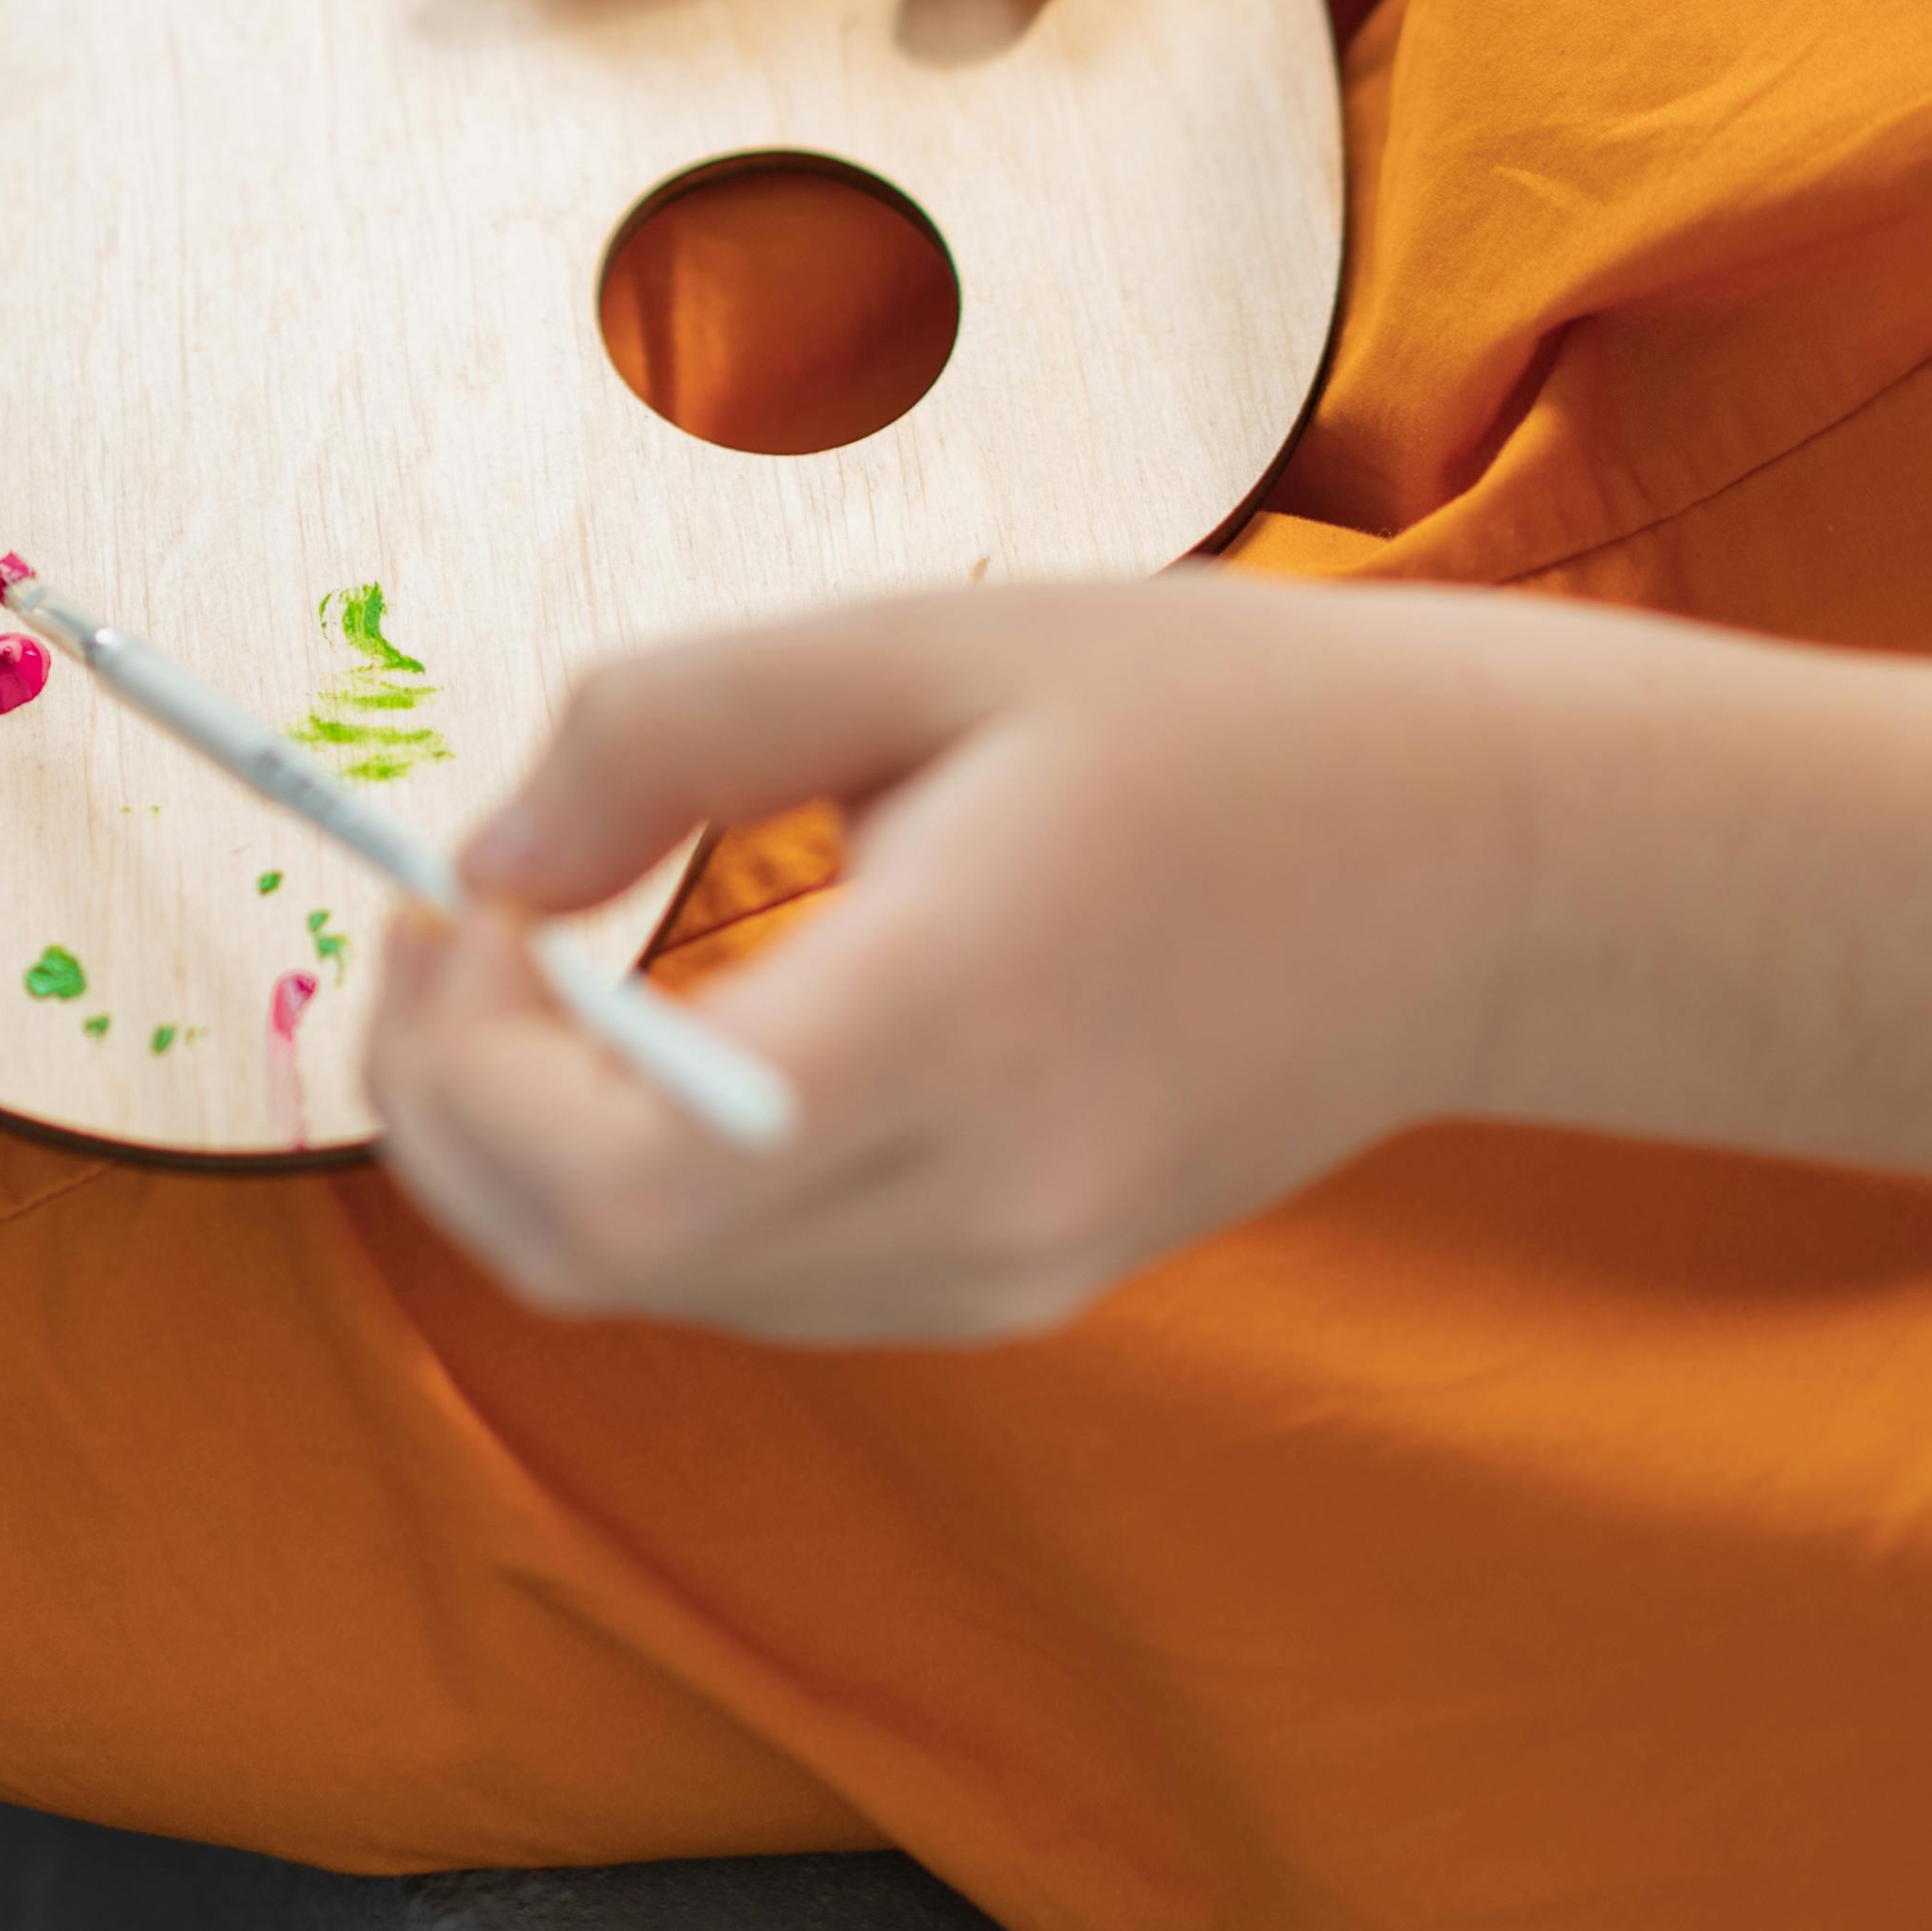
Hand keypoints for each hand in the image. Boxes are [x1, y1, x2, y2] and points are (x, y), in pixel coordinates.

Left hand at [370, 581, 1526, 1346]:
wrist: (1489, 868)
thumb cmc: (1222, 723)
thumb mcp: (923, 641)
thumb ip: (667, 730)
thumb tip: (486, 852)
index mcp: (946, 1027)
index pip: (604, 1181)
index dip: (454, 1068)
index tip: (446, 908)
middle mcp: (973, 1198)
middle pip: (590, 1264)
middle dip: (447, 1112)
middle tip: (442, 937)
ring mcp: (1005, 1268)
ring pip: (661, 1289)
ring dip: (539, 1147)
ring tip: (540, 963)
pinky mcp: (1023, 1280)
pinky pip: (763, 1277)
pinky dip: (654, 1176)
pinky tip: (669, 1031)